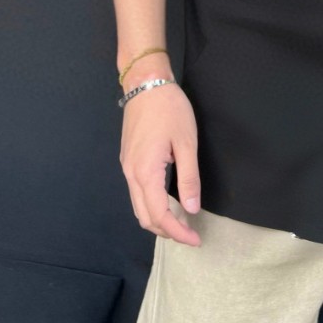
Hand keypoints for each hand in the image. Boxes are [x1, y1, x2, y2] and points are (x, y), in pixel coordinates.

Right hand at [119, 74, 202, 245]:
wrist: (145, 82)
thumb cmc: (169, 109)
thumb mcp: (186, 142)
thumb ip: (188, 178)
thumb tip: (191, 208)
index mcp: (146, 172)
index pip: (159, 215)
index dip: (178, 232)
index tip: (196, 240)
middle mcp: (131, 174)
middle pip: (144, 217)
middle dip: (166, 231)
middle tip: (190, 234)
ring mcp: (126, 167)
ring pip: (138, 206)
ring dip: (157, 220)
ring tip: (180, 222)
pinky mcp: (127, 159)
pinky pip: (136, 193)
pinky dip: (151, 205)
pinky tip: (166, 201)